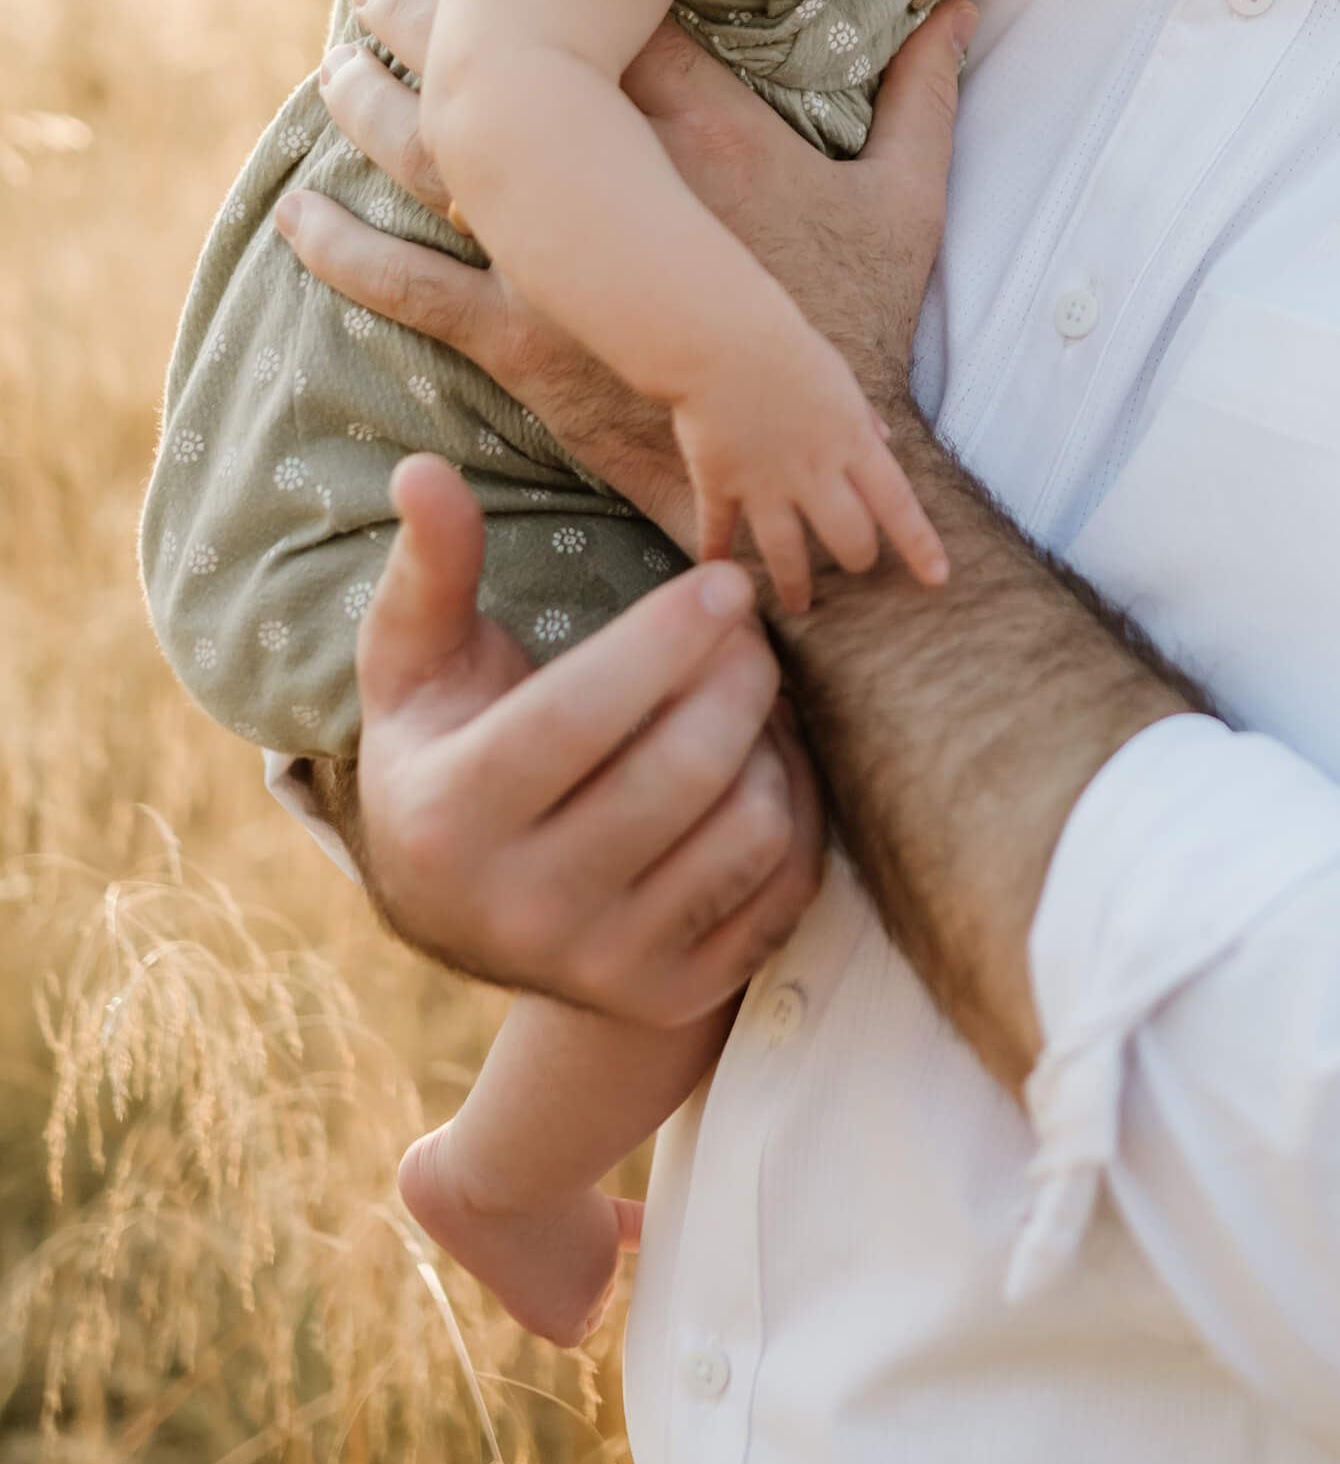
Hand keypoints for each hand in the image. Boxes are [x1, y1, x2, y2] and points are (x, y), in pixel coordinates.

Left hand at [280, 0, 970, 514]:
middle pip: (500, 77)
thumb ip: (923, 94)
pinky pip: (413, 287)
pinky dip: (348, 251)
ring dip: (378, 106)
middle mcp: (619, 188)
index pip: (606, 21)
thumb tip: (961, 4)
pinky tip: (295, 213)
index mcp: (705, 136)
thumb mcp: (905, 202)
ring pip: (443, 165)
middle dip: (432, 16)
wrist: (811, 460)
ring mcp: (561, 266)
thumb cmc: (860, 326)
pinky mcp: (524, 339)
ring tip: (335, 57)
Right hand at [355, 452, 821, 1020]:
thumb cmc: (449, 748)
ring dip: (770, 742)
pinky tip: (763, 763)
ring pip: (748, 830)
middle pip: (681, 774)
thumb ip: (430, 569)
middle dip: (739, 676)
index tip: (724, 583)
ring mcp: (602, 969)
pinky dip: (798, 812)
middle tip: (747, 627)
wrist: (469, 916)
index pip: (578, 718)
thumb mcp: (417, 666)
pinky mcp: (673, 995)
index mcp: (444, 821)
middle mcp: (519, 915)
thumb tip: (423, 468)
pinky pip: (785, 889)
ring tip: (743, 694)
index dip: (666, 639)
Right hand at [675, 312, 948, 612]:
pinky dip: (716, 554)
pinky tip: (716, 572)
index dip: (920, 545)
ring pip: (787, 553)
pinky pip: (720, 529)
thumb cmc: (783, 347)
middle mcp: (814, 472)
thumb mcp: (838, 377)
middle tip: (854, 563)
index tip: (937, 578)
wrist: (720, 338)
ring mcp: (765, 483)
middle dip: (857, 558)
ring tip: (798, 605)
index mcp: (851, 442)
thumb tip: (883, 439)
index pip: (898, 504)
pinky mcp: (720, 481)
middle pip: (849, 540)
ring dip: (794, 585)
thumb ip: (861, 416)